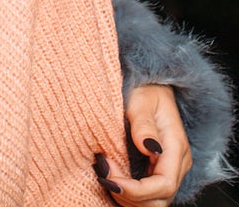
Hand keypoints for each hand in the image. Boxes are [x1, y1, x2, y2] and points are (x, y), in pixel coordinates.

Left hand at [96, 84, 192, 203]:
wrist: (149, 84)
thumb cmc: (145, 89)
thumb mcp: (142, 99)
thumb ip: (144, 124)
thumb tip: (149, 147)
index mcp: (175, 149)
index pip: (164, 185)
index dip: (138, 190)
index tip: (111, 178)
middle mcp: (175, 164)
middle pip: (159, 199)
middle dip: (130, 195)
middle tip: (104, 173)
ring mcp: (165, 168)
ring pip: (153, 201)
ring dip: (127, 196)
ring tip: (105, 173)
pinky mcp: (154, 169)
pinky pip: (145, 192)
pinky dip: (127, 192)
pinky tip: (110, 176)